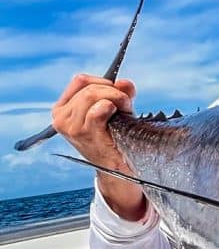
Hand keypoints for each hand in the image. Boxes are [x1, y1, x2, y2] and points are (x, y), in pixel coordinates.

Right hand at [52, 73, 146, 220]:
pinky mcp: (84, 134)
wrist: (118, 167)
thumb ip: (120, 93)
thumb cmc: (114, 137)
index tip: (117, 90)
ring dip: (115, 98)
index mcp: (63, 109)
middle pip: (88, 88)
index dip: (103, 81)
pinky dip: (110, 106)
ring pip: (92, 95)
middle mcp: (62, 118)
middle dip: (113, 91)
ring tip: (125, 109)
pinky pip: (96, 111)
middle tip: (127, 102)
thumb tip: (125, 83)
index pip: (80, 81)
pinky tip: (118, 114)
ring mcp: (71, 127)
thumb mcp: (115, 110)